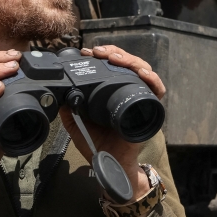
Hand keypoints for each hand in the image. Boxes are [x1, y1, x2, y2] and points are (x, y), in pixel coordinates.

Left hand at [59, 45, 165, 198]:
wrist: (110, 163)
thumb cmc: (96, 144)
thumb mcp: (76, 123)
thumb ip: (68, 109)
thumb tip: (58, 92)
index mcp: (111, 91)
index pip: (112, 65)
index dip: (103, 56)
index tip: (88, 52)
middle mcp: (128, 91)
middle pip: (128, 63)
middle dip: (115, 53)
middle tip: (99, 52)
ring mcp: (140, 98)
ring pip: (143, 70)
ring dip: (130, 60)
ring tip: (116, 58)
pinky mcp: (150, 109)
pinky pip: (157, 90)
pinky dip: (152, 79)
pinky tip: (142, 72)